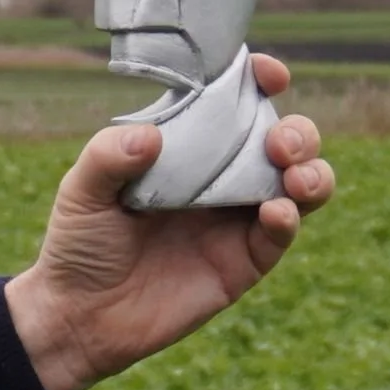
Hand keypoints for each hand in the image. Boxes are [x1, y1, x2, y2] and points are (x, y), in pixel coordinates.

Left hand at [2, 55, 334, 389]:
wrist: (80, 317)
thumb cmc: (78, 245)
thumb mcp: (80, 193)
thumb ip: (107, 157)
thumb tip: (150, 134)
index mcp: (182, 148)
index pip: (230, 104)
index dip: (256, 83)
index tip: (268, 73)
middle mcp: (217, 178)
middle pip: (281, 142)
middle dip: (298, 132)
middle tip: (281, 142)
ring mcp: (235, 219)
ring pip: (298, 185)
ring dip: (311, 172)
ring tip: (294, 174)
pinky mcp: (244, 262)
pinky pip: (279, 234)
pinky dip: (286, 218)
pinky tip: (274, 212)